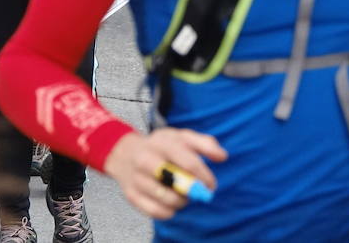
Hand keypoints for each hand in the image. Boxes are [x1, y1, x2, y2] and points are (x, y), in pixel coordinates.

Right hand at [104, 128, 226, 220]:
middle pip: (177, 181)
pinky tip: (171, 203)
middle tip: (198, 191)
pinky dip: (169, 211)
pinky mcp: (131, 196)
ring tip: (183, 195)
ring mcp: (136, 178)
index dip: (204, 176)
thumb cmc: (162, 146)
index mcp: (162, 141)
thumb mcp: (182, 137)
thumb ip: (205, 143)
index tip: (211, 184)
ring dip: (182, 201)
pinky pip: (156, 212)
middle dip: (193, 189)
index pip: (189, 162)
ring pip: (168, 199)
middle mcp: (145, 159)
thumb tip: (222, 156)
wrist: (125, 154)